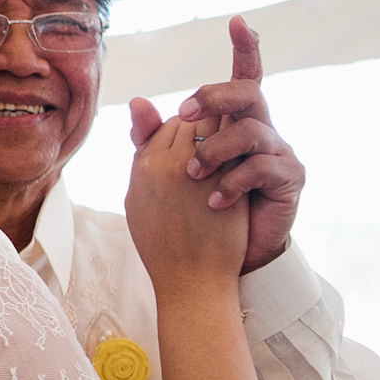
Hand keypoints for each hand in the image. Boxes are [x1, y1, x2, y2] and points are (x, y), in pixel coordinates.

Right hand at [126, 115, 249, 295]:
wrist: (189, 279)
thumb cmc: (161, 241)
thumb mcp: (138, 194)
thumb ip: (141, 147)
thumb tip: (138, 100)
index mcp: (144, 165)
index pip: (167, 123)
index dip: (182, 133)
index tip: (190, 152)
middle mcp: (170, 162)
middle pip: (194, 120)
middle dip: (206, 130)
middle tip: (214, 152)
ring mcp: (200, 171)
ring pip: (219, 129)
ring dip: (226, 139)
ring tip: (226, 162)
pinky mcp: (228, 181)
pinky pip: (238, 150)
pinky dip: (240, 157)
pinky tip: (240, 173)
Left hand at [129, 16, 301, 272]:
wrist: (220, 257)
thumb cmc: (195, 207)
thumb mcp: (167, 171)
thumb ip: (151, 139)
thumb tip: (138, 101)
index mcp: (232, 120)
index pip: (242, 77)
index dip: (245, 48)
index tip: (236, 21)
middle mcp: (259, 128)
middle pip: (246, 93)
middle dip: (214, 96)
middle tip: (183, 113)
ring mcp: (278, 152)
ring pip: (251, 130)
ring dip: (216, 150)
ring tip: (193, 175)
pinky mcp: (289, 179)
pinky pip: (262, 169)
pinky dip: (232, 184)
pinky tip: (214, 202)